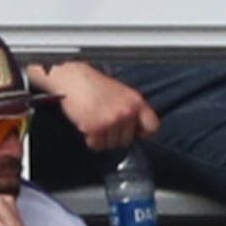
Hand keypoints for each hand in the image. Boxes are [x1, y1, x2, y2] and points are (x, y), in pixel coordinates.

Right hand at [41, 62, 159, 152]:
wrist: (73, 79)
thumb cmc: (95, 85)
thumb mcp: (123, 93)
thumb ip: (132, 110)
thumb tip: (137, 131)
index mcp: (136, 102)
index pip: (152, 127)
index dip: (142, 132)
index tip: (135, 133)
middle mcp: (127, 112)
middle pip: (127, 140)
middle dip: (116, 136)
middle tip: (105, 123)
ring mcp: (111, 121)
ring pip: (112, 145)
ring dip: (103, 138)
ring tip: (96, 122)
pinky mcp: (95, 128)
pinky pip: (97, 145)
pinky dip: (91, 140)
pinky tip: (88, 127)